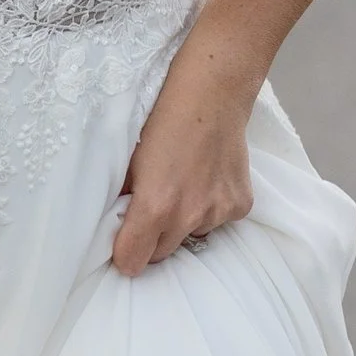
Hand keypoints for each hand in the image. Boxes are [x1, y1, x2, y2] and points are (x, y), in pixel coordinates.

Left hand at [114, 58, 253, 276]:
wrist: (212, 93)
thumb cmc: (161, 118)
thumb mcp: (128, 157)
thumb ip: (122, 196)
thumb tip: (114, 222)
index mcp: (155, 207)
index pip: (133, 262)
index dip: (123, 254)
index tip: (122, 242)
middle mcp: (189, 216)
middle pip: (161, 254)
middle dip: (151, 239)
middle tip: (150, 207)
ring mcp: (219, 212)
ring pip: (190, 236)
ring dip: (182, 222)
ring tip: (182, 184)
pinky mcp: (241, 205)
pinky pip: (218, 221)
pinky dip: (210, 208)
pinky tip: (206, 178)